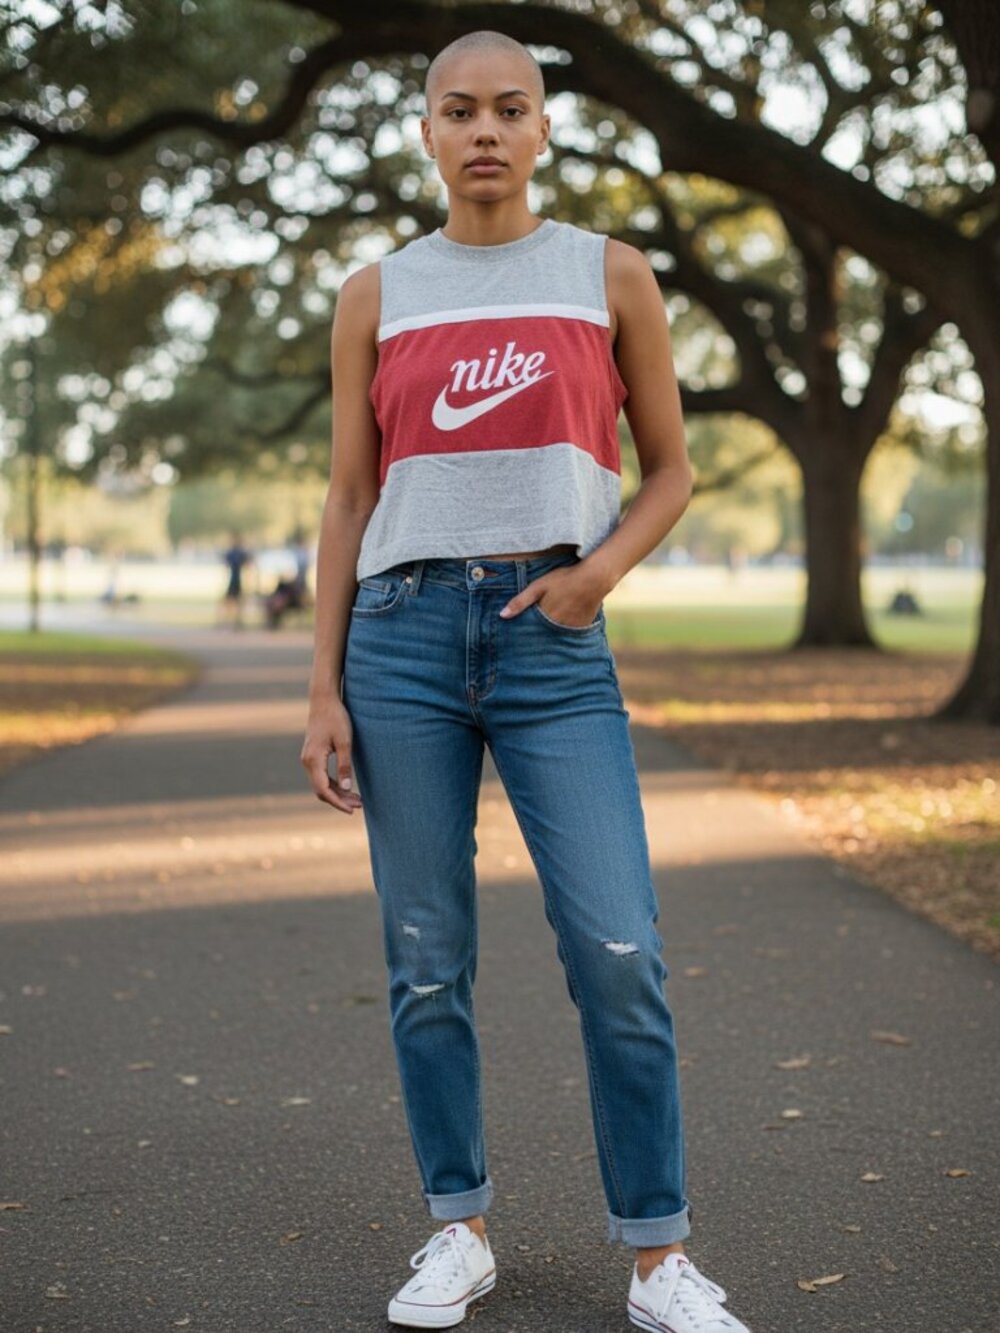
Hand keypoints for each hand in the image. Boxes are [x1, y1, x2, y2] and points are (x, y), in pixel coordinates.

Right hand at [300, 696, 362, 813]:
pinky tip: (347, 786)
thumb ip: (345, 766)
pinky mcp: (313, 756)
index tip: (351, 810)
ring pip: (321, 784)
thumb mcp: (345, 742)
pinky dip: (333, 784)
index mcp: (313, 760)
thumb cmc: (336, 718)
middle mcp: (307, 762)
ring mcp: (308, 759)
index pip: (323, 789)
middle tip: (360, 805)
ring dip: (337, 793)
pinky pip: (321, 776)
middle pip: (321, 790)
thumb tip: (347, 788)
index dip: (337, 802)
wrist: (323, 700)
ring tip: (357, 798)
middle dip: (340, 800)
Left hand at [498, 565, 603, 627]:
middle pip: (542, 635)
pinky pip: (569, 632)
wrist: (594, 578)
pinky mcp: (581, 628)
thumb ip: (520, 602)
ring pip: (555, 634)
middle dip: (536, 634)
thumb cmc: (564, 579)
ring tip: (551, 620)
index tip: (518, 633)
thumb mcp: (538, 586)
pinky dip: (564, 628)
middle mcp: (557, 629)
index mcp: (544, 619)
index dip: (524, 631)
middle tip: (534, 630)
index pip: (530, 632)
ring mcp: (570, 630)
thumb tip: (502, 616)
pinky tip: (564, 618)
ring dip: (551, 631)